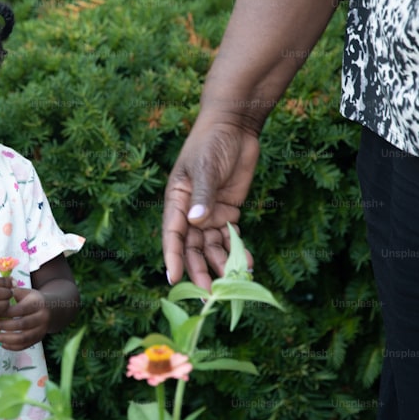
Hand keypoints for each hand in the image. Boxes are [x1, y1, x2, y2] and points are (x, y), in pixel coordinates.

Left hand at [0, 287, 48, 351]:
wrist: (53, 309)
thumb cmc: (33, 300)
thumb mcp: (26, 292)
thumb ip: (12, 293)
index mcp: (37, 304)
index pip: (19, 310)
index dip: (5, 312)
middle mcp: (42, 318)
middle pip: (21, 324)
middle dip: (3, 325)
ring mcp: (41, 330)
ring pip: (23, 338)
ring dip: (7, 339)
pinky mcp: (39, 339)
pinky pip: (25, 346)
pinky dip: (12, 347)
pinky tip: (2, 343)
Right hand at [162, 119, 259, 290]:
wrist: (235, 126)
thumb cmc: (211, 141)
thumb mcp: (204, 167)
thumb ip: (202, 195)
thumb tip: (196, 221)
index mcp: (176, 200)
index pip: (173, 234)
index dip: (173, 257)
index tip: (175, 279)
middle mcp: (190, 211)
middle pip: (192, 247)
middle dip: (199, 269)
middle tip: (207, 294)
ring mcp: (209, 212)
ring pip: (211, 246)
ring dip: (219, 264)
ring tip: (230, 284)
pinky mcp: (228, 211)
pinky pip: (230, 237)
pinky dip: (236, 251)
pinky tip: (245, 264)